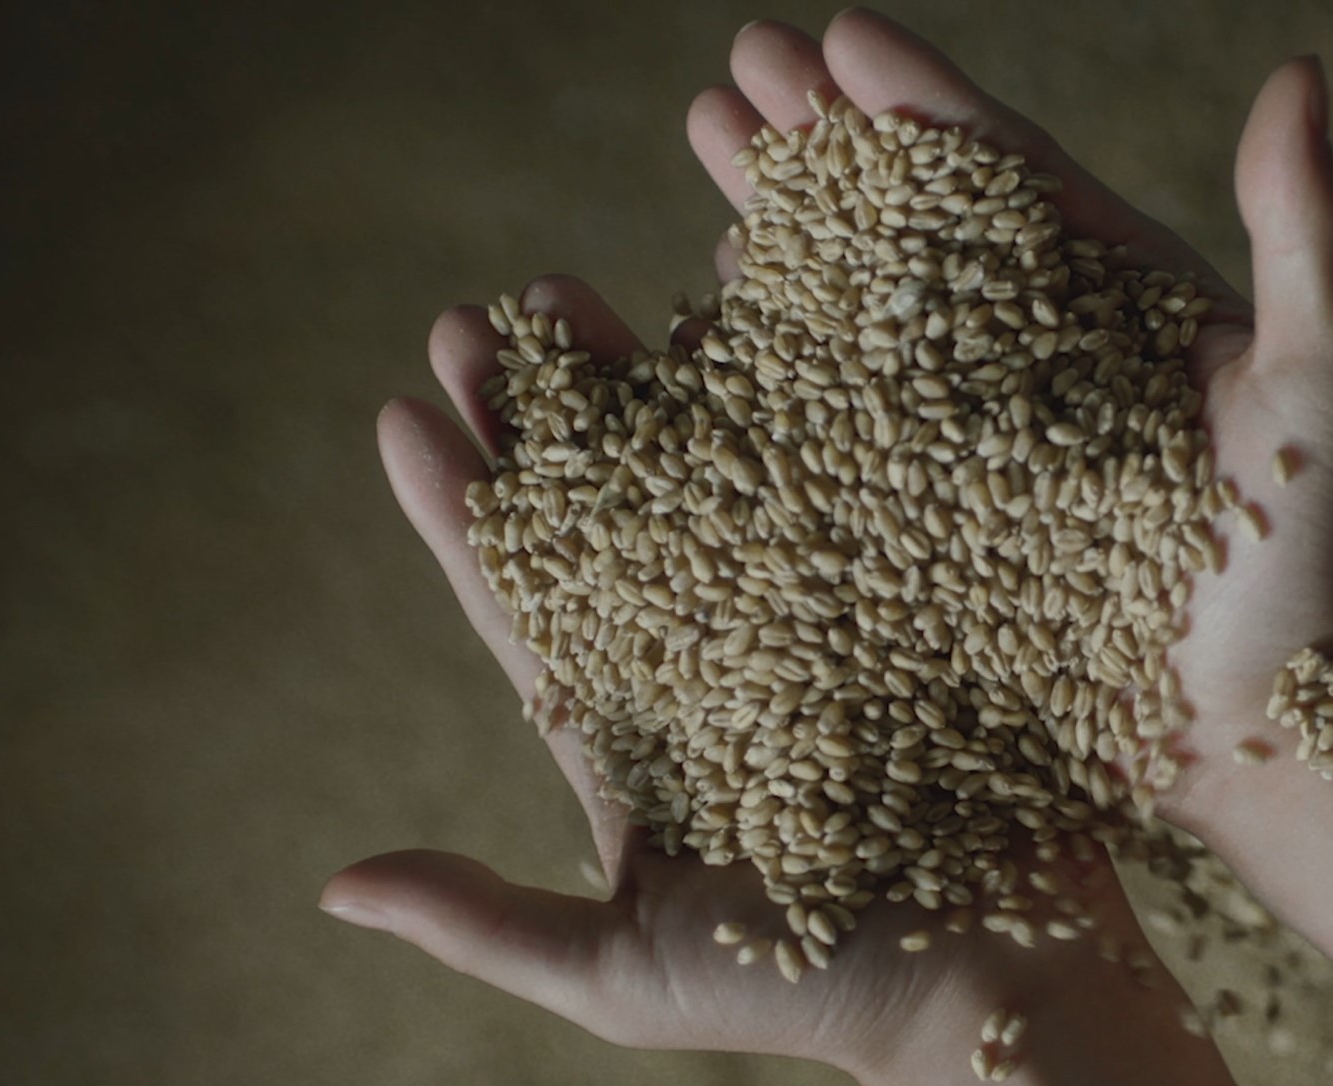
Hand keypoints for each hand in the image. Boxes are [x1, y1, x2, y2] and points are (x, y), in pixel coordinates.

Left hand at [326, 12, 1245, 1083]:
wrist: (998, 981)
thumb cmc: (810, 991)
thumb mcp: (625, 972)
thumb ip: (490, 920)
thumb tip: (334, 887)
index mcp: (638, 736)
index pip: (524, 605)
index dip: (462, 513)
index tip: (402, 413)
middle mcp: (713, 661)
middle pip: (608, 516)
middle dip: (539, 419)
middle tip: (479, 320)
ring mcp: (810, 620)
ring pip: (713, 476)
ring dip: (650, 383)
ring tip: (590, 291)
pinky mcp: (901, 595)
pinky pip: (840, 478)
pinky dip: (792, 399)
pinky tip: (744, 323)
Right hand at [685, 12, 1332, 824]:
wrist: (1258, 722)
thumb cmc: (1306, 552)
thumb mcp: (1324, 382)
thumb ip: (1308, 234)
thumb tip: (1302, 71)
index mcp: (1108, 300)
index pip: (1003, 175)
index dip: (920, 100)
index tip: (838, 34)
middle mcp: (1021, 358)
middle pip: (907, 221)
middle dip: (822, 138)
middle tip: (741, 59)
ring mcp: (961, 440)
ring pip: (852, 310)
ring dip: (776, 223)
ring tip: (708, 141)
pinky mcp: (919, 528)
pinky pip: (826, 433)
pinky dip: (765, 369)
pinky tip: (705, 312)